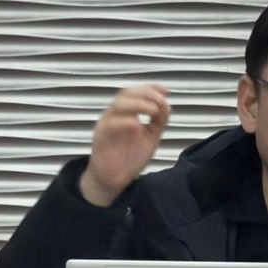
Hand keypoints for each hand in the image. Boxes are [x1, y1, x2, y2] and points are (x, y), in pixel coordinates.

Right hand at [79, 84, 170, 206]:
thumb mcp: (151, 136)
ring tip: (153, 110)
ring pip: (119, 104)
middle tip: (161, 101)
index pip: (136, 92)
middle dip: (146, 93)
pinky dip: (126, 121)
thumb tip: (165, 104)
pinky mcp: (101, 136)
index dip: (151, 88)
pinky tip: (138, 125)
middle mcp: (115, 114)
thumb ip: (158, 121)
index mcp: (126, 113)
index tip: (166, 90)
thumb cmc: (130, 157)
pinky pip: (111, 123)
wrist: (115, 180)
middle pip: (127, 93)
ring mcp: (107, 123)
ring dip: (138, 104)